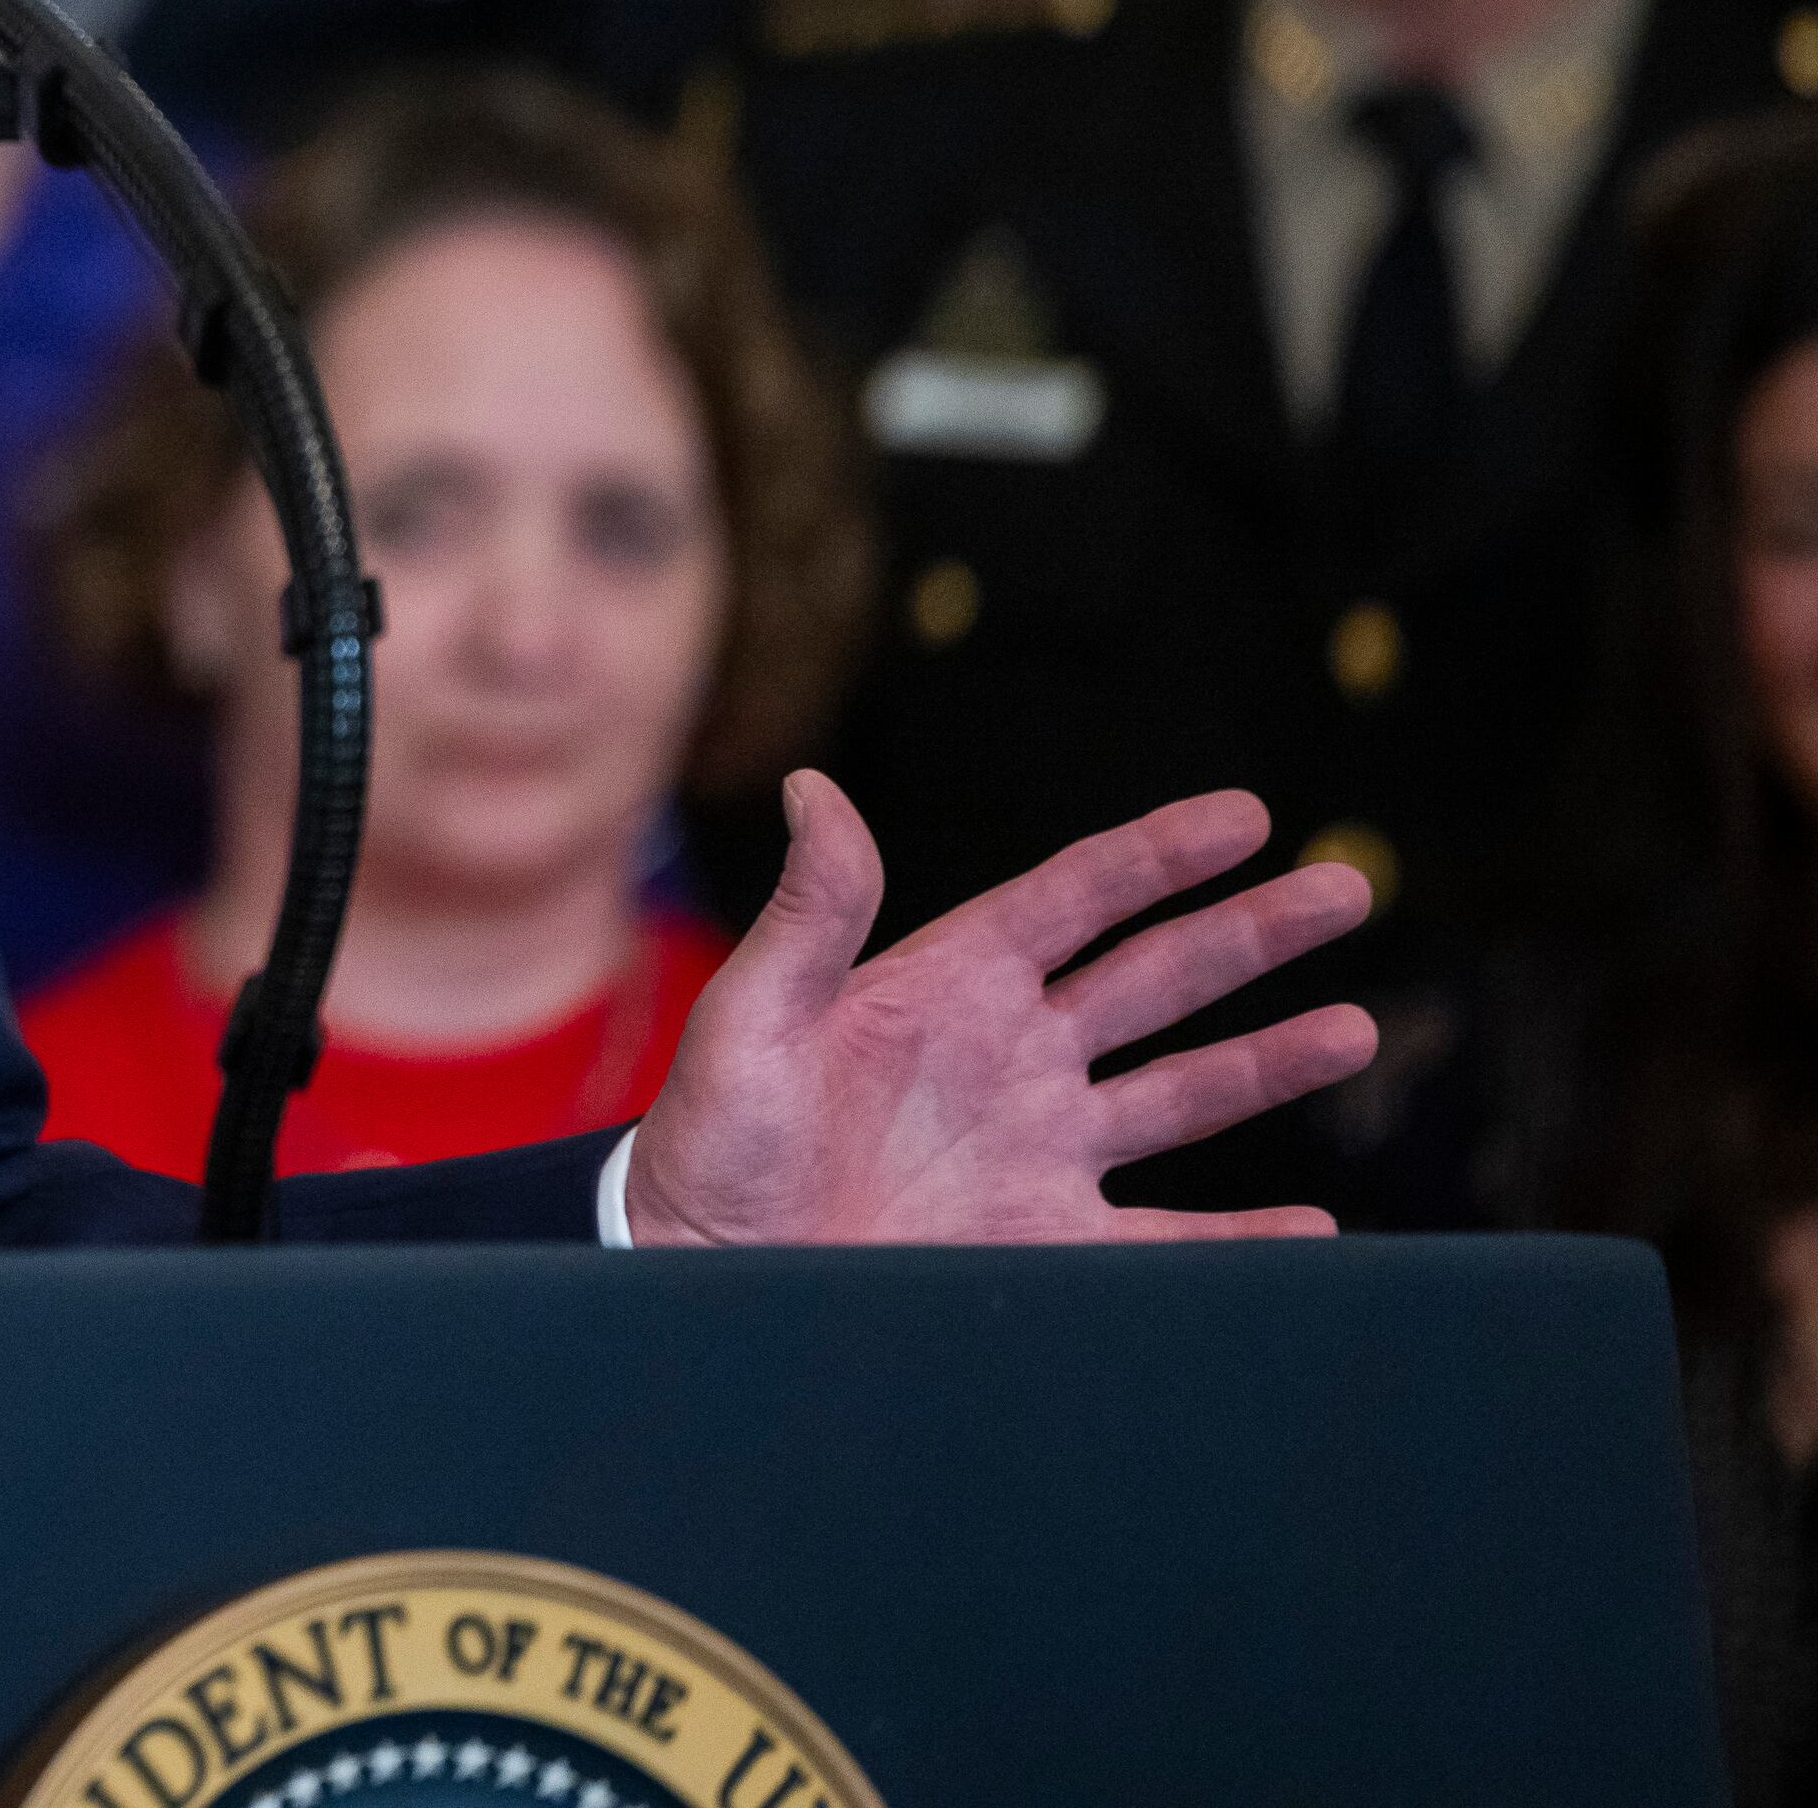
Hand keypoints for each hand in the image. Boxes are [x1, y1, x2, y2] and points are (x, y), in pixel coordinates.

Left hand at [622, 775, 1377, 1247]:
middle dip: (1251, 935)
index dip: (1159, 857)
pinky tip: (1315, 1228)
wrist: (701, 1268)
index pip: (1075, 900)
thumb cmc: (707, 1139)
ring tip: (1356, 1029)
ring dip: (1269, 1061)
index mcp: (946, 984)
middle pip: (1156, 980)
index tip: (1247, 816)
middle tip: (1347, 890)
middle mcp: (1010, 1057)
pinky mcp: (1045, 1239)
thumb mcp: (751, 1019)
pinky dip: (1243, 1238)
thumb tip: (814, 788)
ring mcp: (1037, 1149)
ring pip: (1183, 1093)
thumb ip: (807, 916)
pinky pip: (1167, 1239)